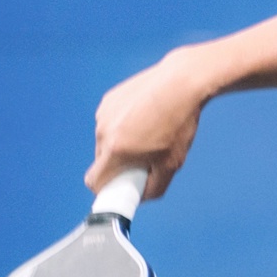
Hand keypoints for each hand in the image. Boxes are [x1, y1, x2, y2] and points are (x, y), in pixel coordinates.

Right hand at [86, 49, 206, 201]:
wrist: (182, 82)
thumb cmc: (179, 123)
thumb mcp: (172, 163)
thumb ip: (154, 187)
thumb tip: (141, 195)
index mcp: (116, 151)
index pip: (94, 181)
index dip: (106, 189)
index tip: (121, 186)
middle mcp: (103, 132)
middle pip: (102, 161)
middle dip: (118, 165)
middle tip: (143, 159)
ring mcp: (104, 113)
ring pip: (106, 140)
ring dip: (120, 143)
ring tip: (148, 132)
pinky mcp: (108, 99)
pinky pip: (109, 121)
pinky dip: (122, 124)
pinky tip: (144, 115)